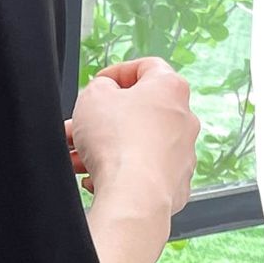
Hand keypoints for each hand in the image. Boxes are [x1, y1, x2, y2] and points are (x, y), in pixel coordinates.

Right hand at [67, 56, 199, 216]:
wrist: (133, 195)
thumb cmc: (118, 143)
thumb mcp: (92, 95)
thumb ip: (99, 86)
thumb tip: (104, 93)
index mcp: (170, 87)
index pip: (146, 67)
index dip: (116, 73)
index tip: (98, 85)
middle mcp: (184, 118)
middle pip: (139, 111)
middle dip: (105, 119)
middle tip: (80, 127)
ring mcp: (183, 153)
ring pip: (139, 143)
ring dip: (108, 147)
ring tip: (79, 158)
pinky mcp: (176, 183)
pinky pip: (144, 172)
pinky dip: (122, 172)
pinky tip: (98, 178)